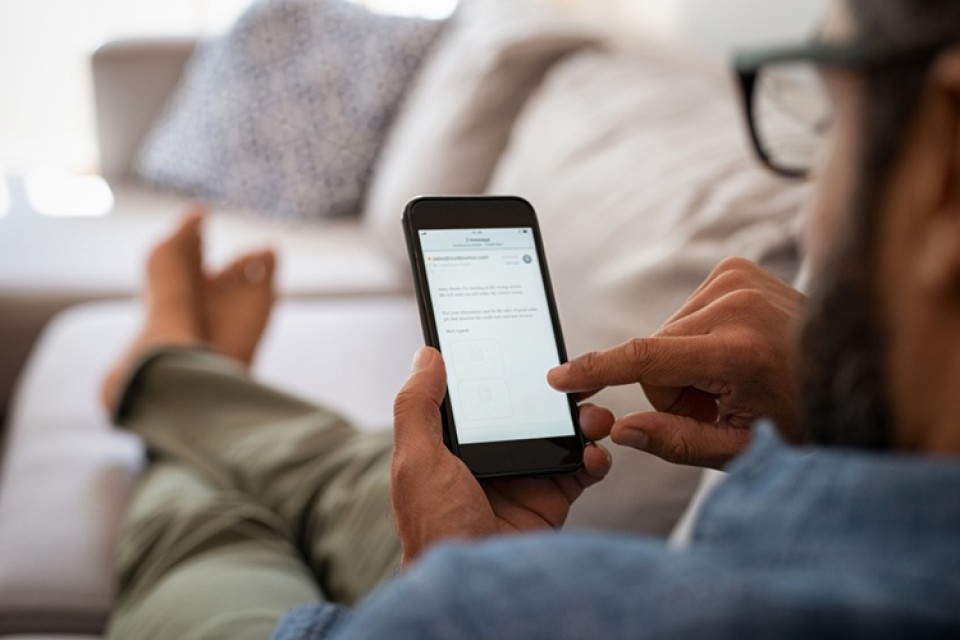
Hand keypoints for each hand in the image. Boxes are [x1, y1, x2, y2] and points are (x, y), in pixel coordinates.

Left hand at [391, 347, 612, 566]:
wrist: (476, 589)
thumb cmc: (435, 527)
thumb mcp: (417, 460)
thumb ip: (418, 406)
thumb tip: (427, 355)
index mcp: (456, 443)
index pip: (485, 394)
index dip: (506, 370)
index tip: (528, 347)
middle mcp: (493, 455)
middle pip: (531, 409)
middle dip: (557, 393)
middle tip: (577, 381)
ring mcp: (525, 477)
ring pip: (562, 434)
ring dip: (584, 420)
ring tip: (593, 417)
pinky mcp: (551, 499)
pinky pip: (582, 470)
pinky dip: (595, 458)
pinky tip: (593, 455)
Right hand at [548, 258, 804, 468]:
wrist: (854, 370)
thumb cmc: (803, 417)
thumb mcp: (742, 448)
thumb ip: (676, 441)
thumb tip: (621, 431)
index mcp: (739, 352)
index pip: (645, 358)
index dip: (596, 370)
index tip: (558, 377)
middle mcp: (737, 305)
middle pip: (653, 354)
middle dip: (672, 386)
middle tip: (719, 402)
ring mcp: (738, 279)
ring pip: (665, 334)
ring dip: (686, 362)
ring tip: (734, 376)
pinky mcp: (736, 268)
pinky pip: (684, 312)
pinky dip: (698, 337)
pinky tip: (734, 349)